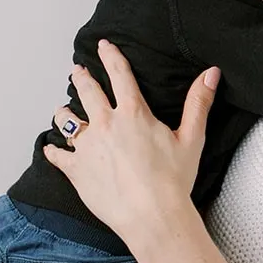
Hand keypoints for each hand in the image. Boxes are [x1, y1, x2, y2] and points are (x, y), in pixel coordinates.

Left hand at [43, 40, 218, 247]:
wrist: (152, 217)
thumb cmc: (173, 180)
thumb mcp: (191, 138)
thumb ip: (198, 103)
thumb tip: (210, 73)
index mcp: (133, 113)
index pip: (119, 74)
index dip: (110, 56)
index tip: (102, 45)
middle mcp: (106, 124)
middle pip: (88, 91)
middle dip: (82, 77)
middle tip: (78, 70)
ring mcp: (88, 147)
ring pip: (68, 121)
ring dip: (65, 112)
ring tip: (62, 109)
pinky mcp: (77, 170)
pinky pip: (58, 155)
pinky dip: (54, 150)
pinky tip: (51, 148)